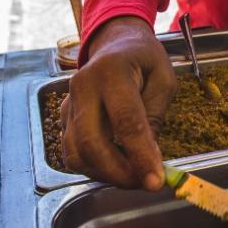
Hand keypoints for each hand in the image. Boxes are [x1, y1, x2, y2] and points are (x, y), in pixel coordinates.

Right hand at [61, 16, 175, 189]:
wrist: (115, 44)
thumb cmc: (144, 60)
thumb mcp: (164, 80)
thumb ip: (155, 116)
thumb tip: (149, 158)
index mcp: (112, 72)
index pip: (125, 121)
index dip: (140, 155)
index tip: (156, 181)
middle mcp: (83, 87)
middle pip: (92, 142)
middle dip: (119, 172)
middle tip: (144, 184)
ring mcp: (68, 103)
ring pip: (77, 153)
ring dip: (106, 174)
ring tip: (134, 176)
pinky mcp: (63, 118)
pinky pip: (72, 152)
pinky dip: (93, 167)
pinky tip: (116, 167)